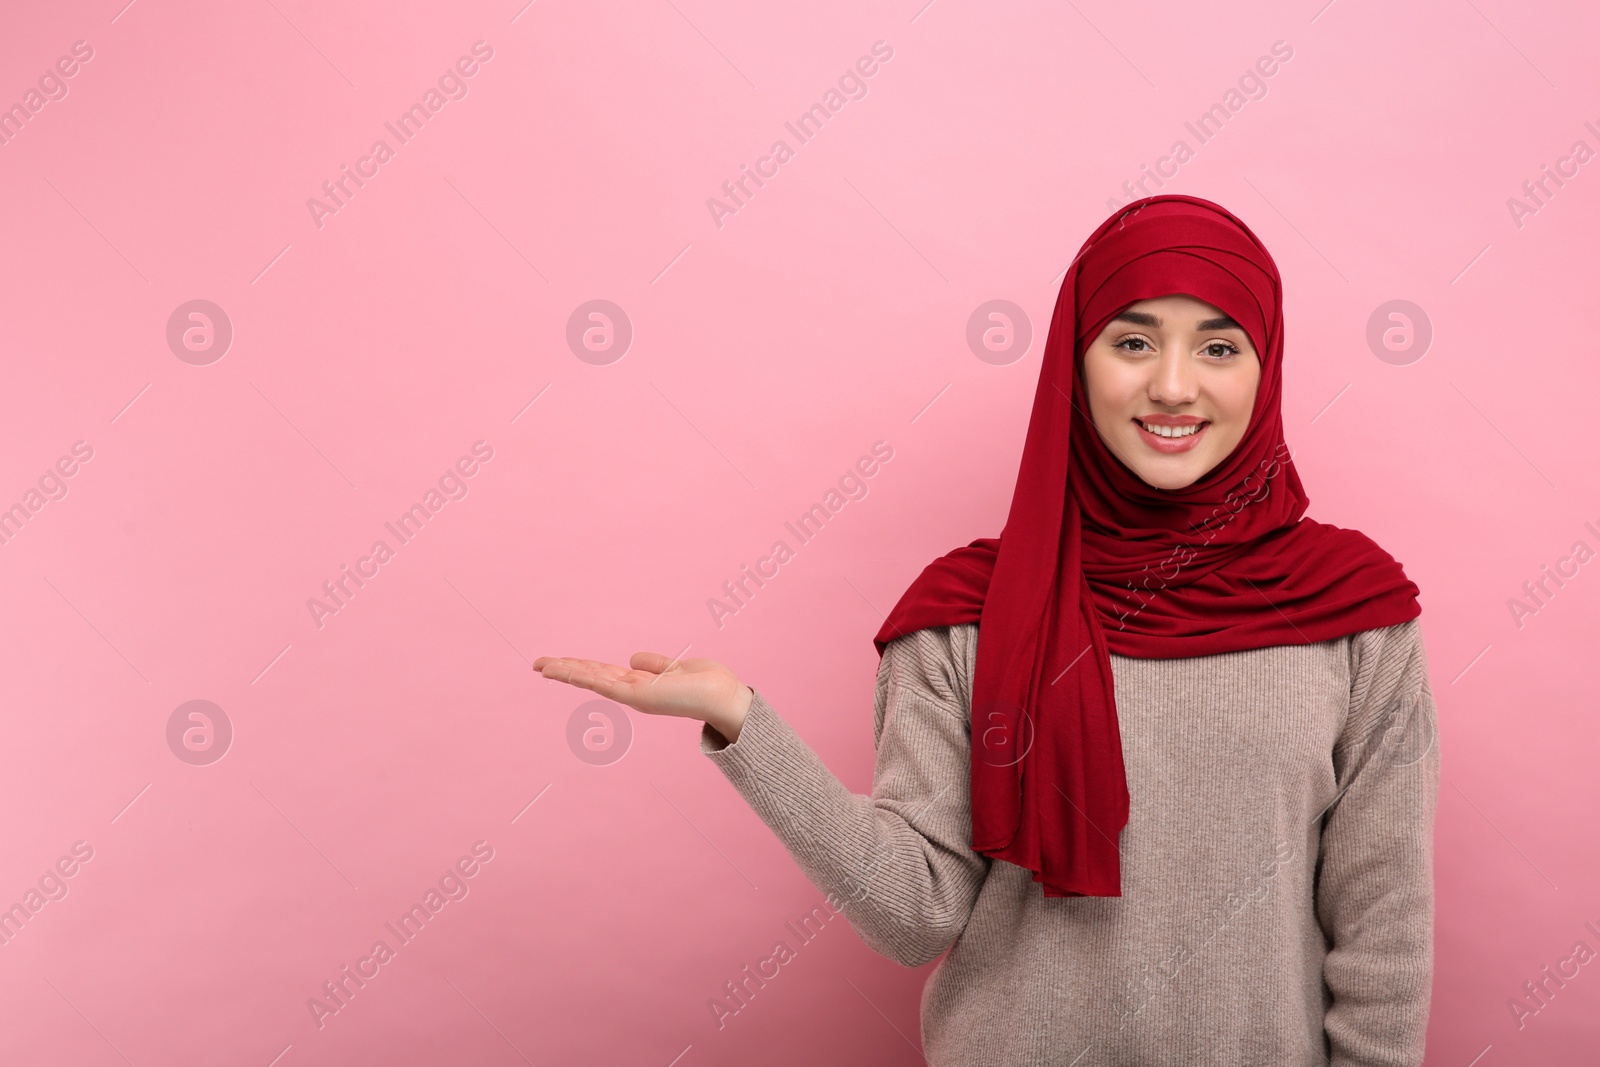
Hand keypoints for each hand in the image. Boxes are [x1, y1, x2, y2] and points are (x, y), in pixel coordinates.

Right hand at [532, 651, 752, 743]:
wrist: (724, 697)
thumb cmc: (708, 684)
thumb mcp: (676, 668)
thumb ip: (655, 664)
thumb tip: (632, 657)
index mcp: (640, 684)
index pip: (603, 673)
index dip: (581, 666)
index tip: (558, 661)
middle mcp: (632, 692)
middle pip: (591, 676)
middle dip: (564, 670)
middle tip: (537, 664)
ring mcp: (633, 696)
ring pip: (592, 679)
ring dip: (566, 671)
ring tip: (541, 665)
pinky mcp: (637, 696)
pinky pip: (604, 683)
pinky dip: (583, 675)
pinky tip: (566, 669)